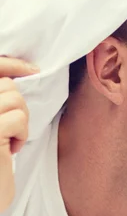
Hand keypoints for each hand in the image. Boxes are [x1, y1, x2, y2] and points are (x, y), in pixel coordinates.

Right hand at [0, 56, 38, 211]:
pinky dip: (21, 135)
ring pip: (14, 100)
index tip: (32, 69)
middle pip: (5, 85)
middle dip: (17, 105)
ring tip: (8, 140)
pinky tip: (9, 151)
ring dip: (20, 121)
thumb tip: (24, 72)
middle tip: (11, 128)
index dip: (11, 64)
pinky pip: (18, 119)